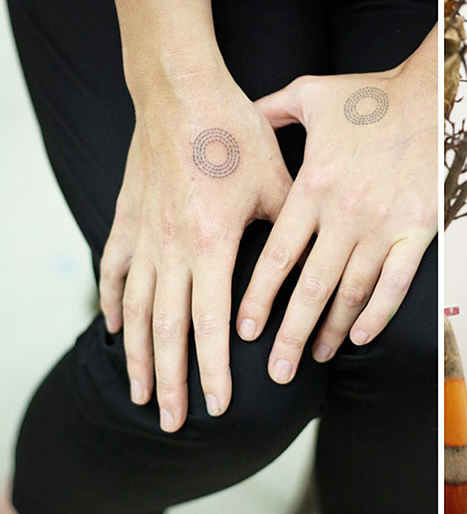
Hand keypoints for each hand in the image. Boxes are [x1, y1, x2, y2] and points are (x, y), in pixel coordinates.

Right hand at [99, 73, 291, 430]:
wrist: (182, 89)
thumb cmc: (234, 133)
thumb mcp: (279, 184)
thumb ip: (288, 235)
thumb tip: (306, 272)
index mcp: (212, 243)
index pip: (209, 324)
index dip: (214, 371)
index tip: (219, 407)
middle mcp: (171, 247)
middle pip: (166, 331)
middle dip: (172, 383)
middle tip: (174, 424)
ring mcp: (143, 234)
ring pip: (134, 310)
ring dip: (137, 357)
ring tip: (140, 395)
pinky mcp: (126, 219)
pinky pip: (113, 271)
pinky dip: (112, 305)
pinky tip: (113, 331)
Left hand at [236, 36, 436, 383]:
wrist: (430, 95)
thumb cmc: (370, 97)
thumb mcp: (308, 94)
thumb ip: (268, 113)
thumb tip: (238, 120)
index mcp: (312, 188)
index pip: (276, 257)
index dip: (258, 299)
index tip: (244, 332)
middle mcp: (343, 215)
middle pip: (310, 288)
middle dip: (289, 335)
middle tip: (275, 371)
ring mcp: (382, 227)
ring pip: (350, 293)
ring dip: (329, 331)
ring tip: (312, 358)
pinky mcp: (416, 232)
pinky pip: (394, 284)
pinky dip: (377, 314)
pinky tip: (361, 338)